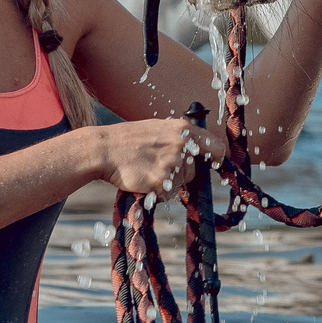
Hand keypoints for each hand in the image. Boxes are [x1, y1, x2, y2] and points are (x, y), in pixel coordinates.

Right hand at [100, 116, 227, 194]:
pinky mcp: (161, 181)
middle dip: (180, 173)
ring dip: (167, 183)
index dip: (216, 158)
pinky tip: (143, 180)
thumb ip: (179, 137)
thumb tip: (196, 150)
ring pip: (180, 183)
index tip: (215, 164)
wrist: (105, 149)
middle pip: (194, 171)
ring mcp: (172, 164)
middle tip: (158, 165)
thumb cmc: (129, 139)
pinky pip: (167, 194)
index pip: (215, 146)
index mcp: (183, 130)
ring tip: (147, 170)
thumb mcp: (158, 127)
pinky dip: (157, 192)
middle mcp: (181, 146)